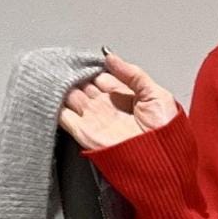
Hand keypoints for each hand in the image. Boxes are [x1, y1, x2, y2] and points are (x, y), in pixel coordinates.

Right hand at [57, 49, 179, 148]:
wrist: (163, 162)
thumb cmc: (166, 132)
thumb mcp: (155, 93)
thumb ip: (132, 73)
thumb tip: (110, 56)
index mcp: (123, 97)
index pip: (100, 76)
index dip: (91, 66)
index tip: (83, 57)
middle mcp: (106, 107)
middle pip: (83, 85)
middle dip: (73, 74)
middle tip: (64, 62)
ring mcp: (94, 120)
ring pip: (70, 98)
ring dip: (61, 87)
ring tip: (53, 72)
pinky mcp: (85, 134)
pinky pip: (63, 118)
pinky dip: (54, 105)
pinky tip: (50, 91)